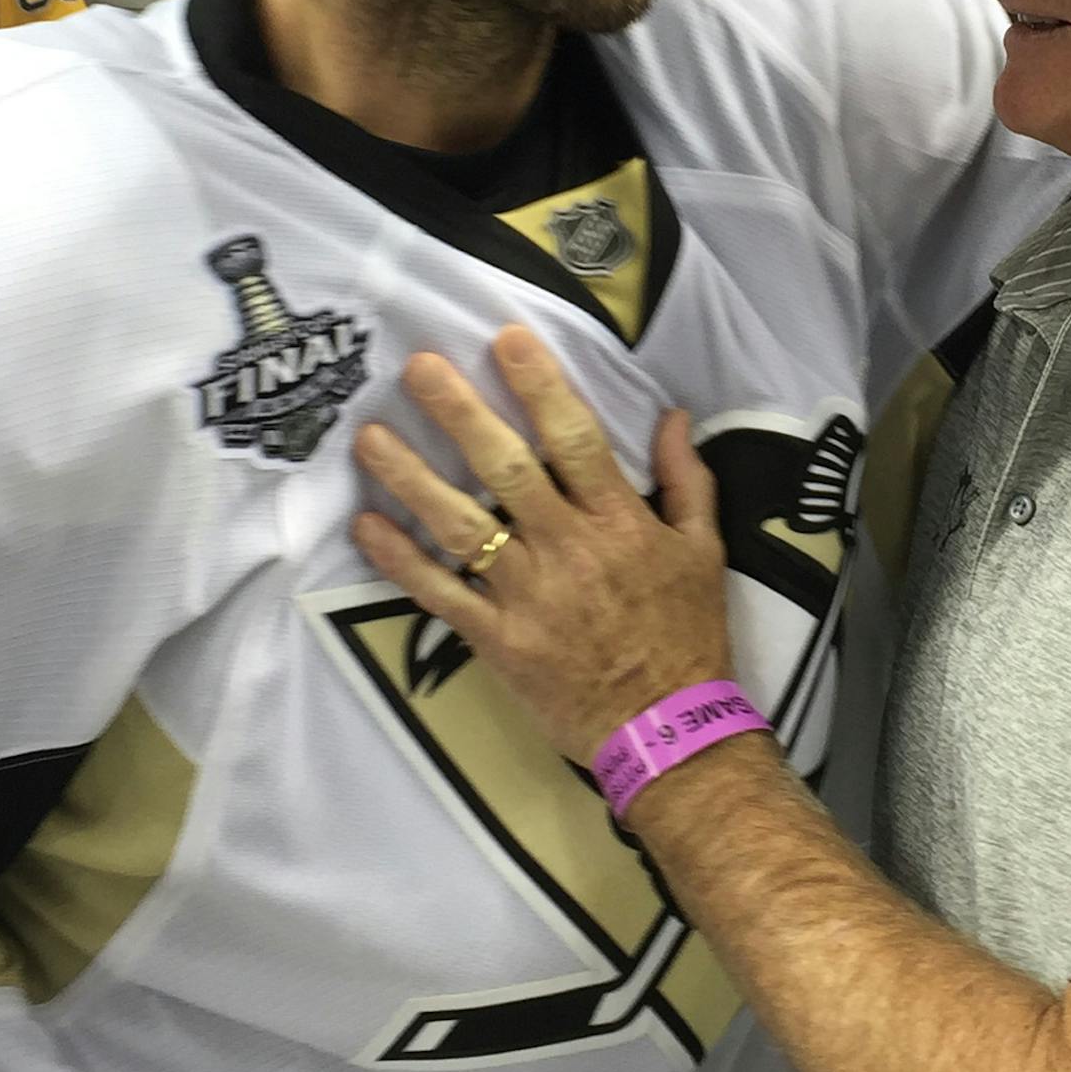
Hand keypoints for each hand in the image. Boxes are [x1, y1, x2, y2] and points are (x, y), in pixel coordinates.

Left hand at [351, 333, 732, 772]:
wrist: (668, 731)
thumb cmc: (688, 635)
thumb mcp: (704, 551)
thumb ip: (687, 479)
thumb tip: (673, 415)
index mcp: (620, 522)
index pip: (576, 439)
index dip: (540, 386)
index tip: (506, 340)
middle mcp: (569, 548)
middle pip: (507, 468)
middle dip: (460, 413)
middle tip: (420, 368)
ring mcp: (527, 595)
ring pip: (460, 524)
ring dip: (411, 478)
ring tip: (370, 436)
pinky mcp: (497, 641)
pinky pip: (440, 594)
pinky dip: (400, 561)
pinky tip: (365, 524)